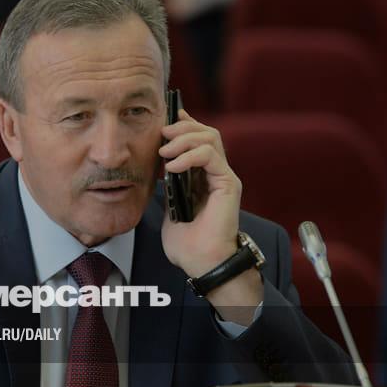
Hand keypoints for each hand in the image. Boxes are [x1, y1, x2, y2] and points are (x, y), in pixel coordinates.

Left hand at [159, 110, 261, 323]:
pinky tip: (173, 167)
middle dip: (182, 127)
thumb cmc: (188, 244)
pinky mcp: (228, 184)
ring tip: (165, 152)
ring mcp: (224, 177)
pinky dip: (190, 155)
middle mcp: (217, 173)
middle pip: (206, 132)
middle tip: (162, 134)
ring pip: (211, 137)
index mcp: (204, 177)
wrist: (202, 264)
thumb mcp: (170, 207)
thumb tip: (158, 166)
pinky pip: (211, 156)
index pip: (199, 139)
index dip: (183, 125)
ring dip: (184, 139)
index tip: (164, 122)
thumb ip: (169, 186)